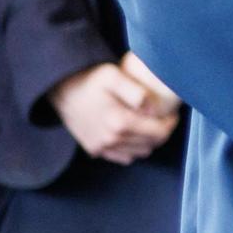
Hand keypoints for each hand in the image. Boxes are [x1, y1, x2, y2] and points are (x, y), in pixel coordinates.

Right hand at [50, 59, 180, 163]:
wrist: (60, 89)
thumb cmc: (88, 79)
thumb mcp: (113, 75)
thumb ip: (136, 91)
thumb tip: (153, 108)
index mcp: (119, 122)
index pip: (159, 132)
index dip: (170, 124)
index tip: (172, 113)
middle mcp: (111, 139)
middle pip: (151, 144)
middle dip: (161, 132)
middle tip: (162, 117)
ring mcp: (101, 147)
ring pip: (139, 153)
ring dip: (148, 141)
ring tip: (148, 124)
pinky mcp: (94, 150)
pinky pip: (123, 157)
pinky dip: (132, 148)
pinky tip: (132, 133)